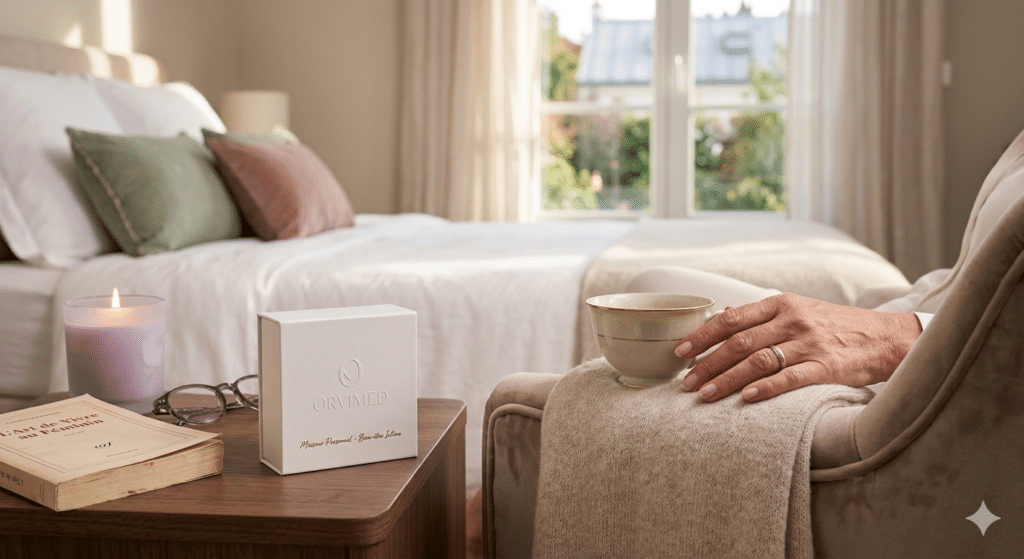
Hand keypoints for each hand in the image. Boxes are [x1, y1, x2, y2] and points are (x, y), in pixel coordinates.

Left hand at [675, 293, 921, 402]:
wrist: (885, 337)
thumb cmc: (835, 325)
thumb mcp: (798, 309)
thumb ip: (761, 314)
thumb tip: (724, 312)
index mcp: (781, 304)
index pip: (732, 318)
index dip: (702, 335)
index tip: (680, 351)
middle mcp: (792, 320)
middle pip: (739, 342)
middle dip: (707, 363)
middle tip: (685, 382)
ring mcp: (809, 343)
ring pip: (758, 361)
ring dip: (727, 379)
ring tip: (705, 394)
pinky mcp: (827, 366)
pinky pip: (791, 378)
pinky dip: (766, 388)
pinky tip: (746, 398)